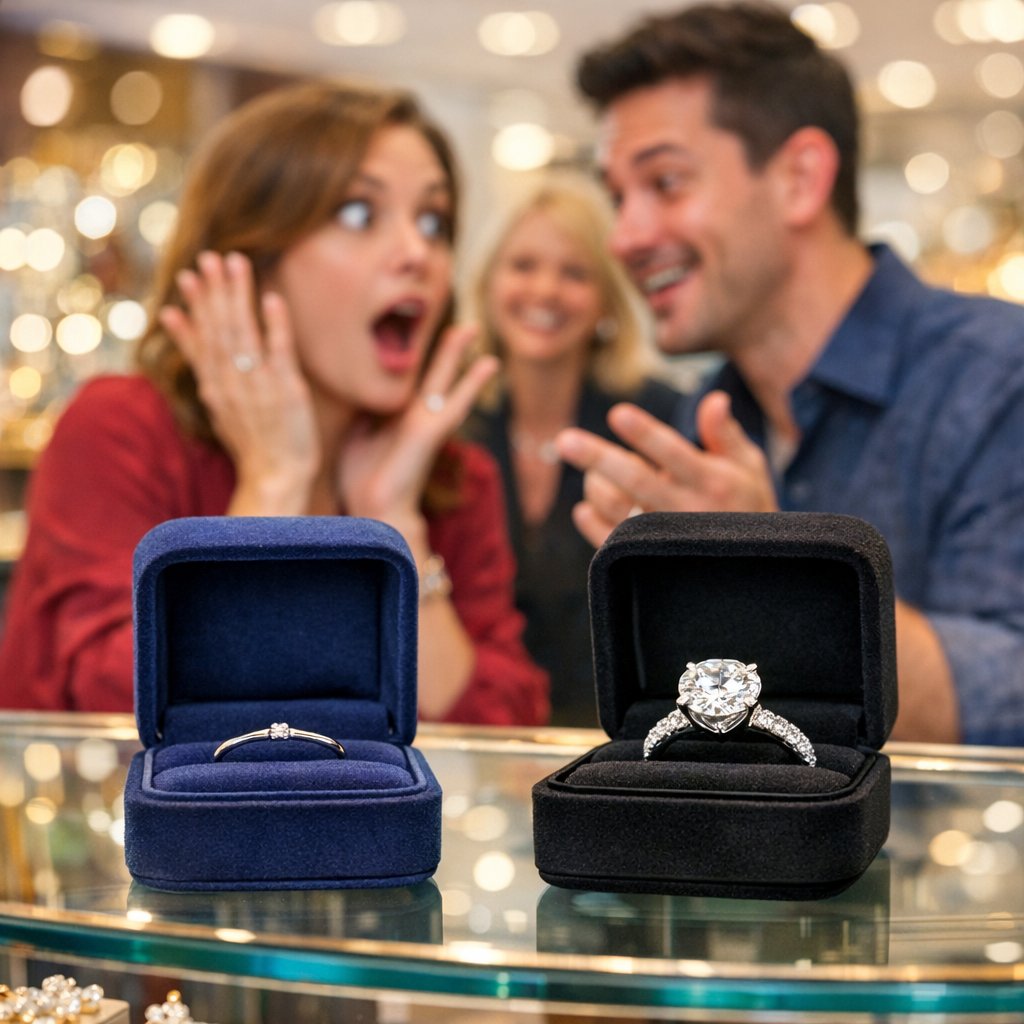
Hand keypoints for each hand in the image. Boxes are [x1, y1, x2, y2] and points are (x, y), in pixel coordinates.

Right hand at [159, 252, 318, 512]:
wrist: (274, 478)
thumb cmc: (251, 440)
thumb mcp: (216, 400)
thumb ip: (199, 360)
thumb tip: (176, 319)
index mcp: (215, 384)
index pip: (202, 338)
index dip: (196, 305)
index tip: (188, 275)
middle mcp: (232, 382)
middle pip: (220, 329)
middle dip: (214, 291)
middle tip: (209, 257)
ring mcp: (259, 385)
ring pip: (244, 333)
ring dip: (239, 297)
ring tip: (235, 264)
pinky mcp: (286, 391)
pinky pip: (280, 352)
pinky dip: (276, 325)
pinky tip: (273, 298)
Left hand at [337, 324, 497, 537]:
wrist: (375, 511)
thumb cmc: (365, 483)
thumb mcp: (356, 440)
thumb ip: (363, 418)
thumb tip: (360, 400)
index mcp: (399, 421)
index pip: (411, 385)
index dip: (414, 364)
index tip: (416, 340)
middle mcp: (417, 419)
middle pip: (434, 378)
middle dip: (447, 353)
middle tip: (462, 327)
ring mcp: (427, 424)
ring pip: (445, 382)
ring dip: (457, 356)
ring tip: (472, 330)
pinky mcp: (432, 431)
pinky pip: (457, 402)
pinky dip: (473, 383)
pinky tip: (488, 364)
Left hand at [556, 390, 778, 546]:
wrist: (755, 574)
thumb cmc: (748, 507)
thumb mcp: (749, 468)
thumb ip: (725, 434)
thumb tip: (713, 398)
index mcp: (713, 483)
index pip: (675, 453)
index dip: (646, 435)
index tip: (618, 413)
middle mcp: (688, 512)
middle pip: (637, 481)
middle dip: (599, 458)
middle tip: (564, 439)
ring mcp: (666, 541)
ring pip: (617, 509)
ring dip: (595, 486)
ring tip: (593, 474)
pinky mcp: (648, 562)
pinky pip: (609, 542)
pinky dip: (591, 522)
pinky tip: (585, 507)